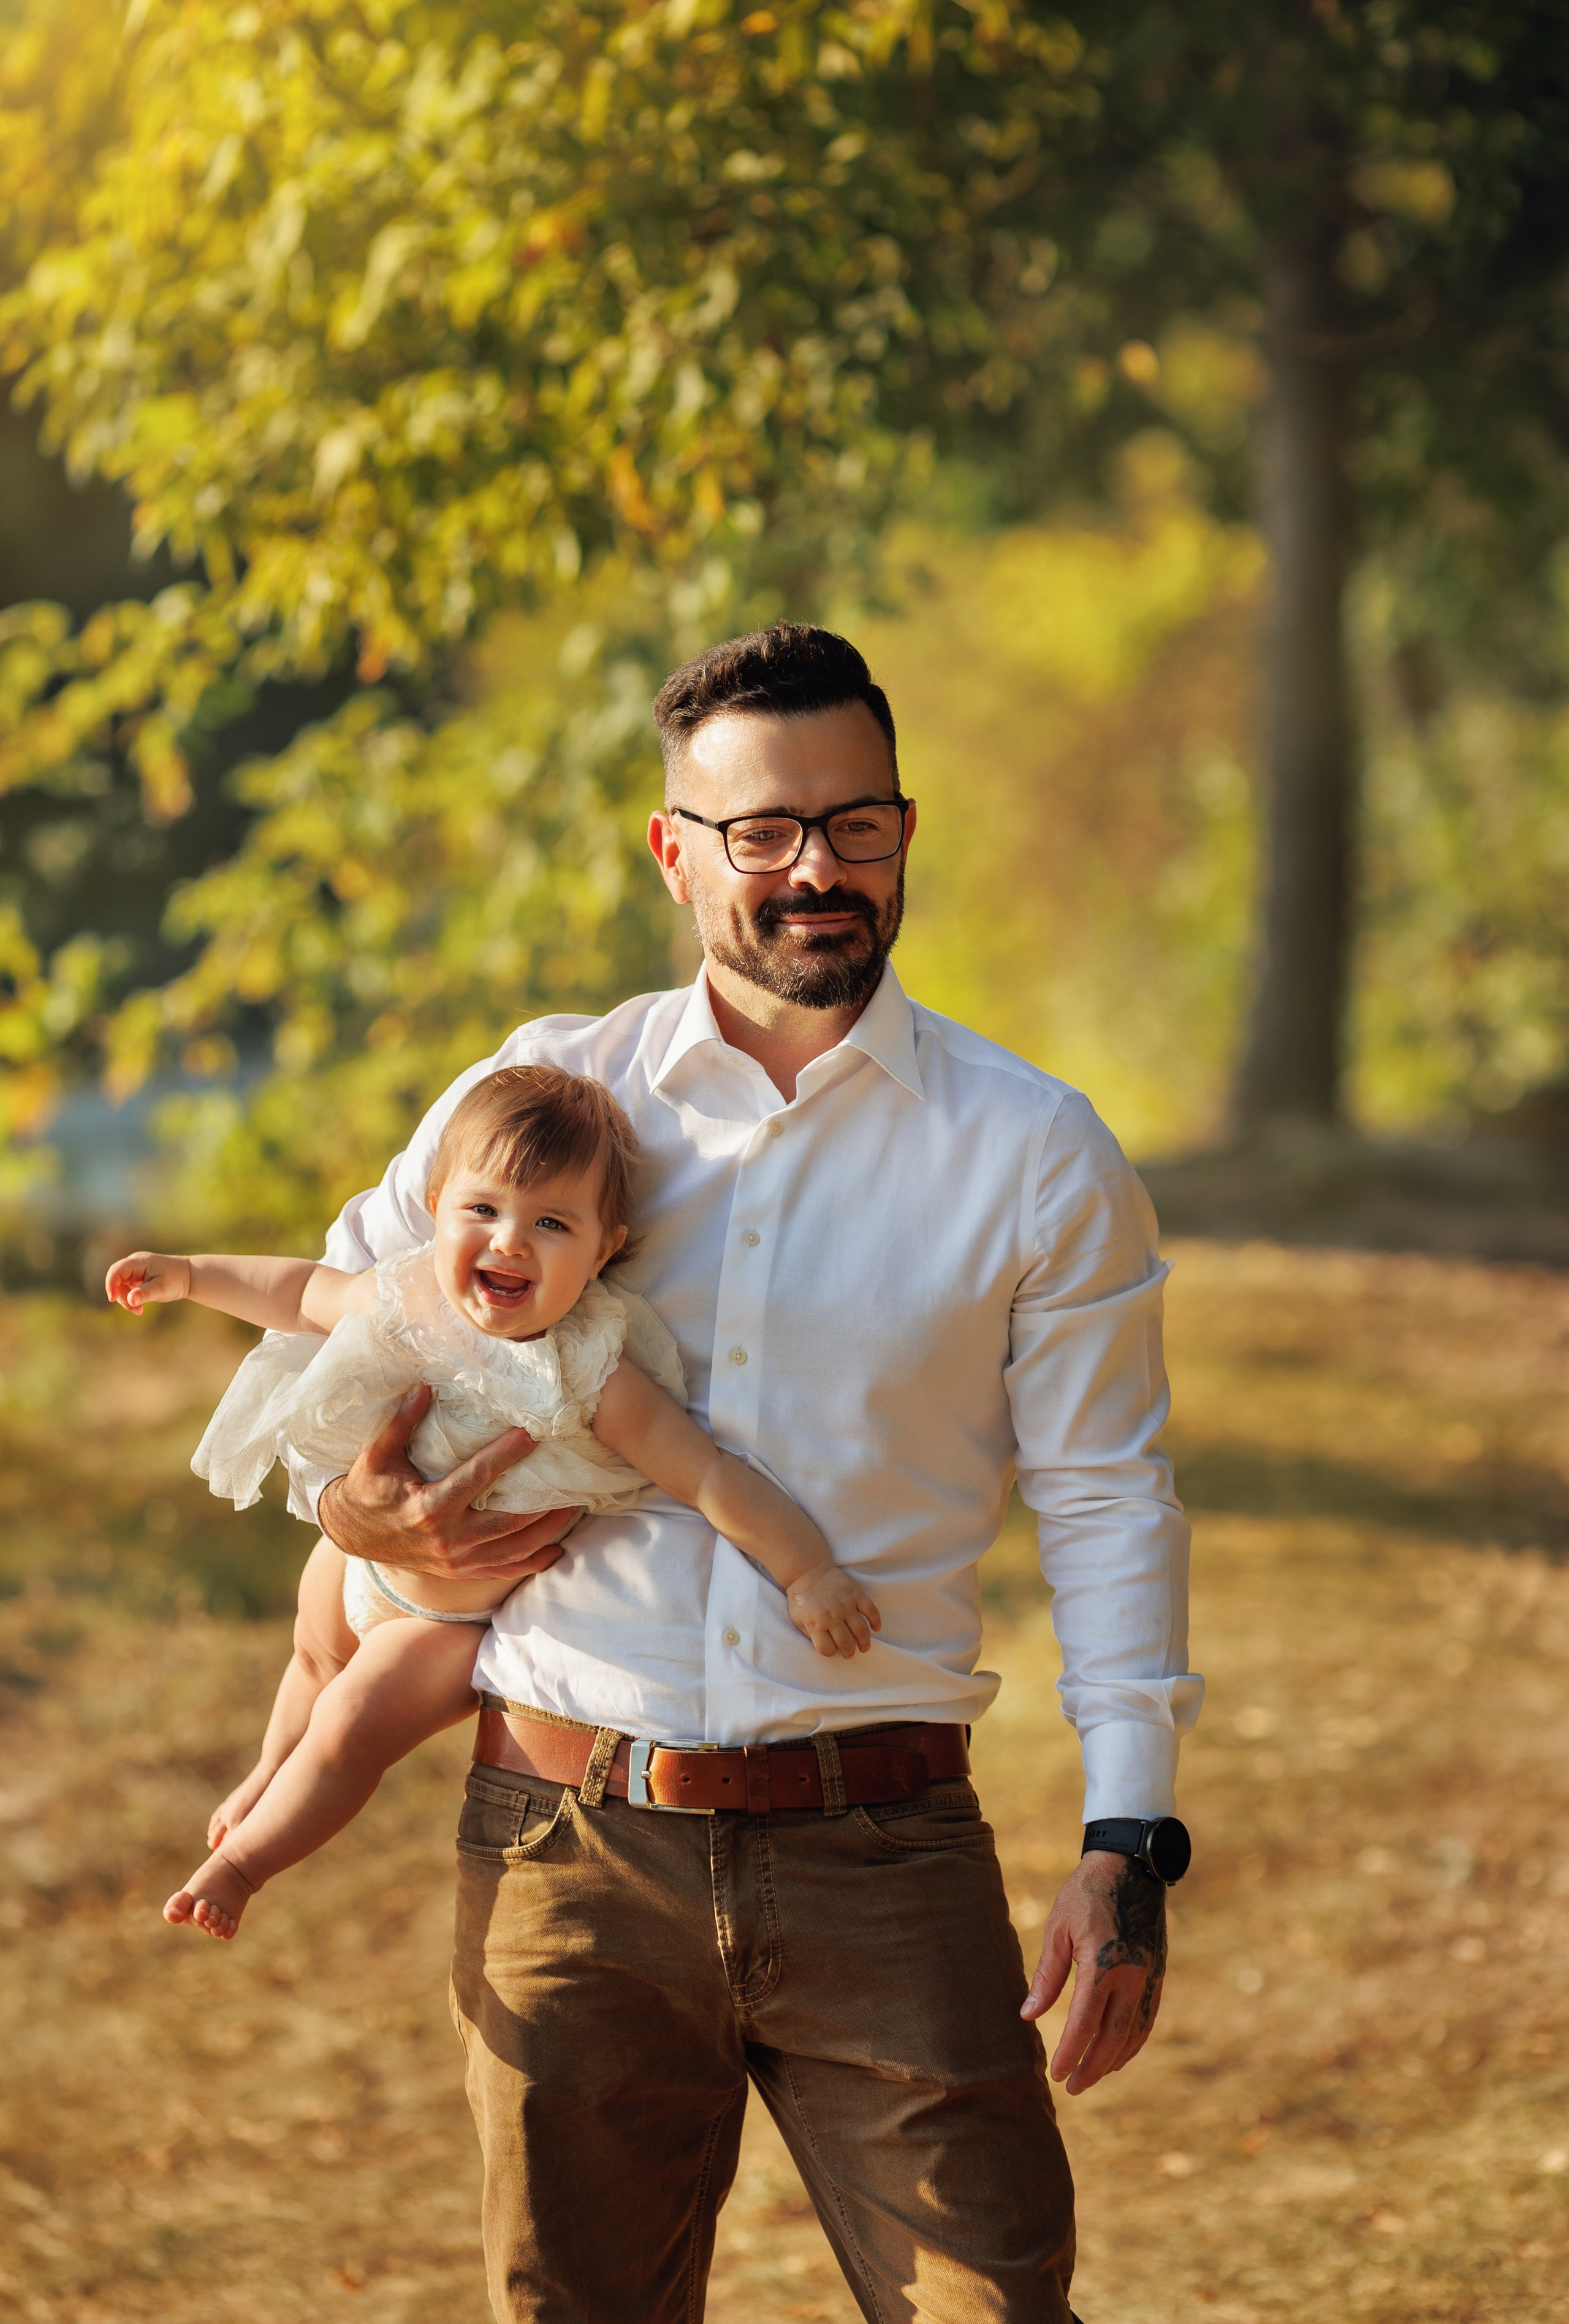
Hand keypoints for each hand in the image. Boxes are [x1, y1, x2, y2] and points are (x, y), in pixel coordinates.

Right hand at [105, 1251, 190, 1312]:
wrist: (188, 1276)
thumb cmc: (176, 1279)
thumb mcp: (161, 1288)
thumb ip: (145, 1293)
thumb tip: (130, 1300)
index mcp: (139, 1261)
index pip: (116, 1270)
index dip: (111, 1284)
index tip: (113, 1299)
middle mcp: (134, 1264)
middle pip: (116, 1280)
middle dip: (122, 1296)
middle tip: (135, 1309)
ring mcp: (135, 1271)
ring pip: (120, 1287)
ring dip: (126, 1300)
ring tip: (139, 1311)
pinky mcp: (137, 1279)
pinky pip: (127, 1290)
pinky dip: (131, 1299)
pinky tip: (139, 1308)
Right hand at [317, 1383, 582, 1582]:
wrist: (350, 1534)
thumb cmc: (365, 1489)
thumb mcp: (375, 1455)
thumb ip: (400, 1422)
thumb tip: (422, 1387)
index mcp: (429, 1508)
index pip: (477, 1478)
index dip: (505, 1455)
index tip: (532, 1434)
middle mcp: (448, 1540)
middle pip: (508, 1521)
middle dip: (544, 1502)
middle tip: (574, 1480)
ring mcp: (457, 1561)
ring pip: (514, 1549)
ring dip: (548, 1530)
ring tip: (575, 1507)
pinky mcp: (460, 1571)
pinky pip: (504, 1570)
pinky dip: (533, 1562)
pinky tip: (558, 1550)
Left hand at [785, 1565, 881, 1658]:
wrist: (807, 1570)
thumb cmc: (801, 1598)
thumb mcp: (797, 1619)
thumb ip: (810, 1634)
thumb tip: (824, 1646)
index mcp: (815, 1624)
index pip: (827, 1649)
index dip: (831, 1653)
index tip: (834, 1651)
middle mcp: (831, 1617)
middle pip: (846, 1642)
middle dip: (850, 1652)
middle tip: (850, 1653)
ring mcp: (845, 1605)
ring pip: (861, 1630)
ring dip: (864, 1642)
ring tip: (864, 1647)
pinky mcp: (855, 1594)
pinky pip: (871, 1610)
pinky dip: (876, 1621)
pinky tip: (876, 1628)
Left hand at [1021, 1851, 1166, 2094]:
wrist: (1131, 1865)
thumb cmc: (1086, 1893)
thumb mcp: (1057, 1928)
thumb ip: (1046, 1975)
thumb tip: (1028, 2016)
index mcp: (1102, 1964)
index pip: (1084, 2024)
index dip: (1070, 2053)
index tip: (1055, 2074)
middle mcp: (1131, 1976)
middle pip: (1113, 2037)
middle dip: (1092, 2067)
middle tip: (1072, 2087)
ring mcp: (1150, 1976)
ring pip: (1135, 2033)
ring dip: (1114, 2060)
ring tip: (1093, 2075)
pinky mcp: (1158, 1972)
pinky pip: (1148, 2016)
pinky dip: (1134, 2041)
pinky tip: (1119, 2052)